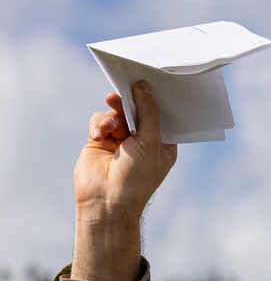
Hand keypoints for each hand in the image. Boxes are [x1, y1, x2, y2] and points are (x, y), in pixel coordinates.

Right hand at [72, 84, 176, 280]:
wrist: (106, 202)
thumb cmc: (135, 178)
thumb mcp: (150, 142)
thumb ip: (148, 112)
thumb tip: (143, 86)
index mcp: (162, 145)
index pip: (162, 115)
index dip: (156, 98)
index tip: (150, 79)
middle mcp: (142, 141)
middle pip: (137, 109)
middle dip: (130, 101)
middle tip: (122, 90)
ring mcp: (121, 141)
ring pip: (116, 112)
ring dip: (111, 117)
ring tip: (109, 129)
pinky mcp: (100, 140)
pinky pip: (100, 120)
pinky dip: (99, 124)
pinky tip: (99, 136)